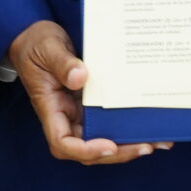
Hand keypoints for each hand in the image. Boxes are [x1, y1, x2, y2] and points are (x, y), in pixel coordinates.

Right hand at [7, 19, 167, 165]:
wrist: (33, 37)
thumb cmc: (35, 44)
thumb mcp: (47, 48)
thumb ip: (62, 63)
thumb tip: (80, 78)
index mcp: (50, 109)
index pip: (63, 144)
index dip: (85, 151)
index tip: (108, 145)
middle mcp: (64, 116)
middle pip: (87, 149)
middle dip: (117, 153)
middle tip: (146, 147)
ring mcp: (77, 112)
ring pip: (101, 139)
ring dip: (127, 145)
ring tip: (157, 141)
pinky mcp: (89, 104)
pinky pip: (107, 121)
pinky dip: (126, 127)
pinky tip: (148, 125)